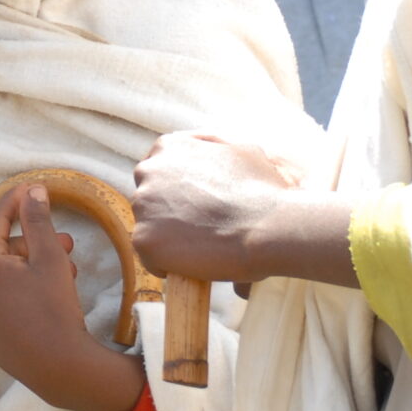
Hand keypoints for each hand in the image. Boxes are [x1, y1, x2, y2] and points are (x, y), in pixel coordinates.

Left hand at [0, 184, 143, 410]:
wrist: (57, 368)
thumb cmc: (55, 310)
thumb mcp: (50, 258)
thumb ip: (37, 220)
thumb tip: (32, 191)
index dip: (17, 201)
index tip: (33, 189)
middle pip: (0, 249)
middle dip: (33, 243)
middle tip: (67, 243)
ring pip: (0, 273)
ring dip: (30, 266)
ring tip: (66, 270)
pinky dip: (18, 287)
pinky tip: (46, 289)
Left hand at [131, 131, 356, 288]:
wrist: (268, 226)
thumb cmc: (262, 190)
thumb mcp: (239, 149)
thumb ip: (212, 146)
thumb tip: (202, 151)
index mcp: (168, 148)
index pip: (159, 171)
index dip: (177, 192)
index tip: (194, 206)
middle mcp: (148, 171)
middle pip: (149, 198)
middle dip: (168, 213)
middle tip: (199, 228)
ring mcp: (143, 206)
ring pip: (149, 227)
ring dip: (169, 238)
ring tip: (202, 247)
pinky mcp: (144, 239)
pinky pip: (150, 256)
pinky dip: (167, 263)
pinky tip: (194, 263)